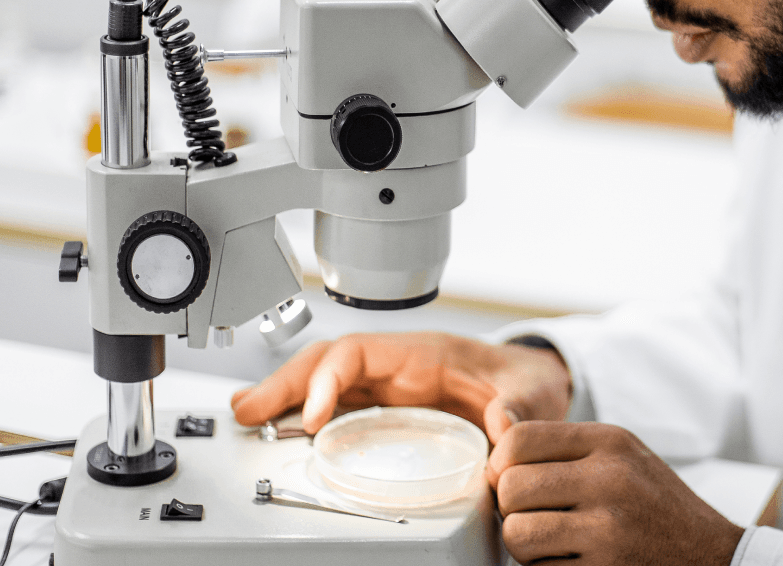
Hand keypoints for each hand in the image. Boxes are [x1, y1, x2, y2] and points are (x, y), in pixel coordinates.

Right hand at [230, 332, 571, 439]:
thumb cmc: (527, 380)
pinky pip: (337, 403)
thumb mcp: (531, 394)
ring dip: (285, 395)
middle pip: (327, 362)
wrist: (535, 384)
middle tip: (248, 409)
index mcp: (424, 353)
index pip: (359, 354)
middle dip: (285, 382)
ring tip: (247, 416)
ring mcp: (389, 384)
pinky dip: (305, 412)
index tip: (315, 415)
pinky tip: (281, 428)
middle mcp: (398, 364)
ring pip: (324, 380)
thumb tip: (503, 428)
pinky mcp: (387, 404)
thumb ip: (518, 409)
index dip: (330, 379)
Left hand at [488, 422, 743, 565]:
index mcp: (610, 442)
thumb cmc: (658, 507)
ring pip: (517, 534)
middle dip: (511, 509)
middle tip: (534, 517)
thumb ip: (565, 449)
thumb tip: (494, 448)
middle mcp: (610, 480)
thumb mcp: (623, 457)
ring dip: (524, 546)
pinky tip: (573, 562)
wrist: (715, 557)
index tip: (511, 481)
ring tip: (551, 543)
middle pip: (510, 486)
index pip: (518, 439)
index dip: (501, 464)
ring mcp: (608, 530)